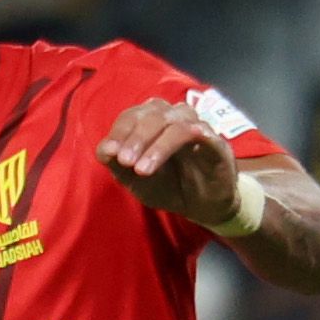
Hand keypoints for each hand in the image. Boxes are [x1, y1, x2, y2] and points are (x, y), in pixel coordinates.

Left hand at [94, 99, 239, 223]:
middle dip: (135, 137)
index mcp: (154, 122)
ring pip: (173, 122)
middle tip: (124, 161)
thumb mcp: (136, 181)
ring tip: (141, 170)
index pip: (134, 115)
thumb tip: (104, 150)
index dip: (120, 131)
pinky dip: (175, 144)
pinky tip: (160, 162)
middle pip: (153, 113)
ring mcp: (197, 126)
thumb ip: (118, 165)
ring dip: (154, 144)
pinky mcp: (215, 141)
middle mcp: (175, 117)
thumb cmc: (169, 186)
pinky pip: (197, 132)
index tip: (109, 153)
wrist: (202, 206)